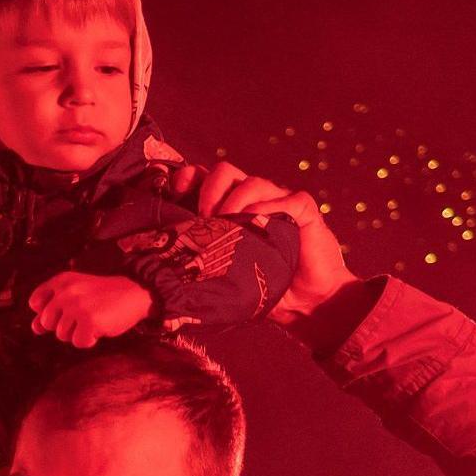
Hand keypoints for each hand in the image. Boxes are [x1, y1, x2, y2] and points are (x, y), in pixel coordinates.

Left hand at [26, 272, 151, 347]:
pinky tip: (99, 328)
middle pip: (47, 322)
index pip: (35, 302)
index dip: (47, 313)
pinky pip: (78, 343)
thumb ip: (53, 308)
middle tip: (82, 317)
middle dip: (63, 325)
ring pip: (62, 335)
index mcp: (61, 281)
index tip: (64, 312)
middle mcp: (66, 292)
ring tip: (93, 320)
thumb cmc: (103, 296)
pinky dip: (89, 341)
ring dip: (77, 333)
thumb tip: (35, 328)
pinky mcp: (89, 321)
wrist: (134, 293)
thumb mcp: (76, 295)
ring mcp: (77, 306)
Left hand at [175, 158, 350, 321]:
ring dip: (234, 199)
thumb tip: (167, 276)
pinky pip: (286, 199)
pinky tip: (256, 223)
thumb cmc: (267, 290)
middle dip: (208, 188)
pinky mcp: (303, 211)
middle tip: (204, 218)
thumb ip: (206, 264)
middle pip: (225, 172)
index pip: (206, 178)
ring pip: (253, 181)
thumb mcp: (228, 275)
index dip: (189, 177)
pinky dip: (268, 207)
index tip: (175, 192)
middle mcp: (255, 199)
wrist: (308, 304)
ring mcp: (280, 202)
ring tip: (226, 222)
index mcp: (233, 208)